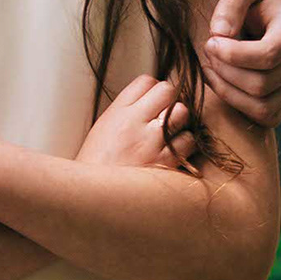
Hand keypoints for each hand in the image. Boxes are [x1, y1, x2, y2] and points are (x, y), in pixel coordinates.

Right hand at [76, 74, 198, 170]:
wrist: (92, 198)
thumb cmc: (97, 166)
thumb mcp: (103, 129)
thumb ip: (127, 111)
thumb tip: (153, 99)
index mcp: (116, 112)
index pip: (145, 81)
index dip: (154, 88)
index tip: (154, 101)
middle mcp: (134, 122)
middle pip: (167, 90)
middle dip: (170, 100)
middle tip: (166, 116)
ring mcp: (150, 142)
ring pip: (183, 113)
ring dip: (181, 122)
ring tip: (171, 134)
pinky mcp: (164, 162)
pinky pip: (189, 141)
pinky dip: (185, 145)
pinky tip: (174, 152)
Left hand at [203, 0, 280, 128]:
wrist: (271, 7)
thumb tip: (220, 32)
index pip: (267, 55)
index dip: (233, 54)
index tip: (210, 41)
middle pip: (261, 84)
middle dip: (225, 71)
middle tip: (206, 51)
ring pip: (261, 105)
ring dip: (227, 90)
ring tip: (210, 67)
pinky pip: (264, 116)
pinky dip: (237, 105)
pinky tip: (220, 81)